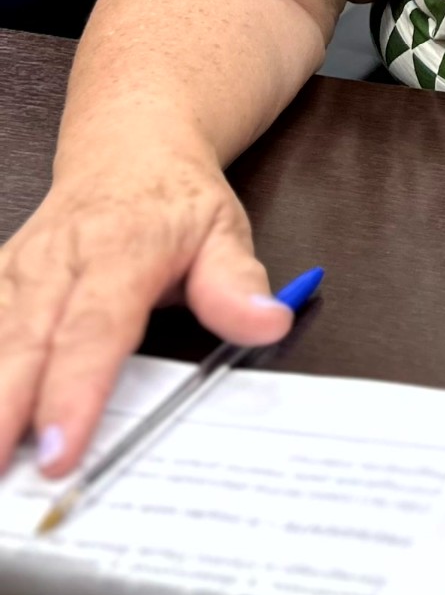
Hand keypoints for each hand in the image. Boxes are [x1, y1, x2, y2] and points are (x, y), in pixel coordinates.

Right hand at [0, 155, 292, 477]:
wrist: (131, 146)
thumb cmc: (177, 200)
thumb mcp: (223, 229)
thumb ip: (236, 283)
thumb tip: (268, 324)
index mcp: (120, 248)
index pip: (95, 328)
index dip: (75, 391)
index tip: (61, 449)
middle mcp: (59, 259)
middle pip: (25, 341)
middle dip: (4, 410)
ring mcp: (19, 269)